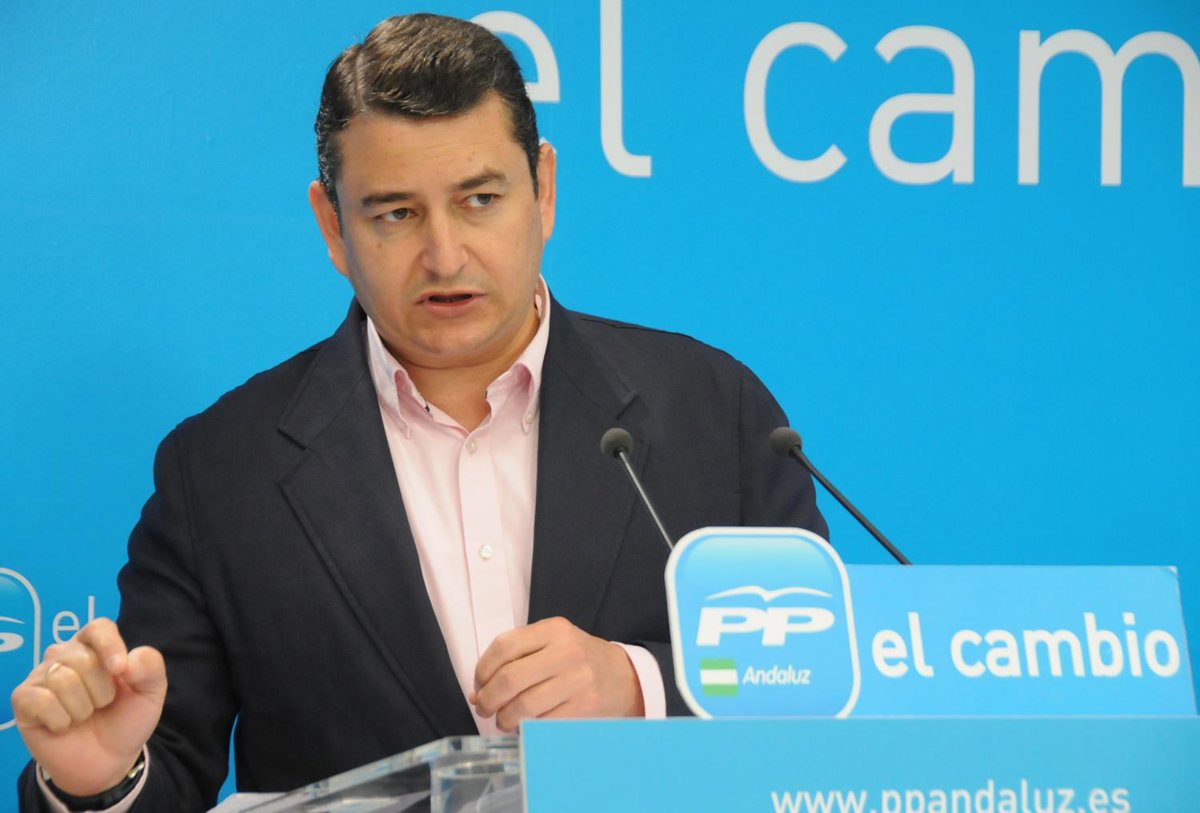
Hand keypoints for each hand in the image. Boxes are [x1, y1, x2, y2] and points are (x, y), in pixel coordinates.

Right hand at [10, 618, 166, 795]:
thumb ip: (150, 667)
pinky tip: (63, 726)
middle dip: (101, 691)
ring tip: (83, 716)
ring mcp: (41, 676)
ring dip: (82, 708)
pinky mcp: (23, 699)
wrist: (108, 761)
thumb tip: (127, 661)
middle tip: (101, 706)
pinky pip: (42, 701)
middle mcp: (64, 655)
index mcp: (95, 646)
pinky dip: (61, 720)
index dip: (110, 645)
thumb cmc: (126, 720)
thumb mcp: (151, 692)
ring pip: (63, 680)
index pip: (98, 628)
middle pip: (82, 658)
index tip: (120, 671)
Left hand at [469, 616, 643, 731]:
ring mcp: (577, 680)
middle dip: (488, 699)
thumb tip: (477, 693)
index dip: (482, 671)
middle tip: (484, 708)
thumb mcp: (551, 644)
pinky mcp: (584, 707)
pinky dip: (526, 729)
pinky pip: (542, 723)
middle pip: (509, 679)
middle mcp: (566, 652)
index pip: (503, 646)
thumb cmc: (577, 660)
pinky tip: (525, 726)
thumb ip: (515, 659)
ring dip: (504, 719)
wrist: (622, 677)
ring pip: (523, 706)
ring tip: (504, 720)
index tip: (479, 685)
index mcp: (553, 630)